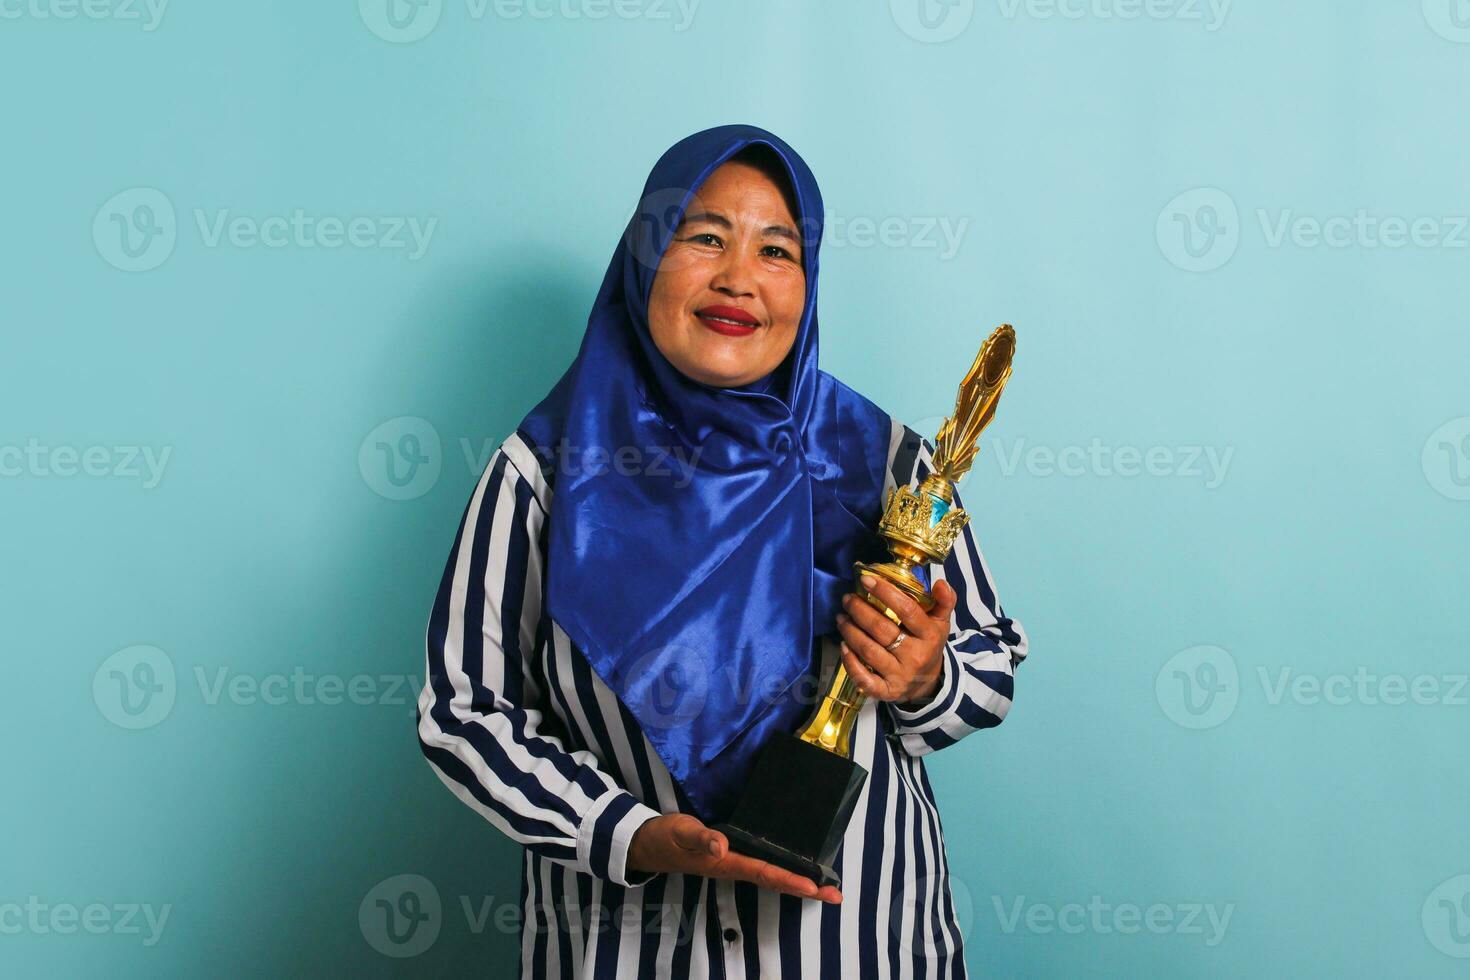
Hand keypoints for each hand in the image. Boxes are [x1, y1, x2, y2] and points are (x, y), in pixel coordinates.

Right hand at [627, 813, 841, 902]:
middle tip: (836, 895)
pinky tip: (794, 869)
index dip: (790, 880)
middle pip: (776, 881)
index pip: (764, 874)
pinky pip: (763, 868)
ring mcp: (733, 865)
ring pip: (773, 877)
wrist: (648, 844)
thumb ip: (700, 838)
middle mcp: (734, 867)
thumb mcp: (681, 832)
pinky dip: (784, 872)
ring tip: (826, 888)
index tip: (814, 887)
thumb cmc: (666, 837)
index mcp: (726, 864)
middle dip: (806, 889)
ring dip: (799, 883)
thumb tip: (721, 846)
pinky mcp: (731, 858)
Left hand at [836, 574, 957, 705]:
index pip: (907, 610)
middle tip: (847, 599)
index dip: (885, 593)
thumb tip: (940, 582)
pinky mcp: (886, 691)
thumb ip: (944, 601)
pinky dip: (850, 662)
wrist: (928, 684)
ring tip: (841, 617)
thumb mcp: (941, 623)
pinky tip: (843, 646)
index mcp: (930, 636)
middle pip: (882, 630)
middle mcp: (915, 656)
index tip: (867, 580)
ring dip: (850, 632)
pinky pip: (864, 679)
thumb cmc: (929, 645)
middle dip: (860, 611)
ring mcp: (900, 676)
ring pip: (869, 651)